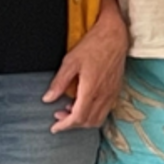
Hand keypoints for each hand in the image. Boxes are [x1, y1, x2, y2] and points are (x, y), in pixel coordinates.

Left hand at [44, 0, 128, 132]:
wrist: (115, 36)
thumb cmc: (93, 45)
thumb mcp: (70, 61)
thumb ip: (59, 82)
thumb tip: (48, 99)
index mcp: (91, 89)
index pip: (78, 117)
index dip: (64, 125)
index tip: (54, 127)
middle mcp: (104, 95)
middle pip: (88, 121)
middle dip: (72, 124)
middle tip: (58, 115)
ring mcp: (112, 93)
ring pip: (98, 118)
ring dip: (83, 119)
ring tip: (70, 109)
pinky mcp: (116, 89)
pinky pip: (105, 110)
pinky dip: (92, 112)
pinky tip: (83, 102)